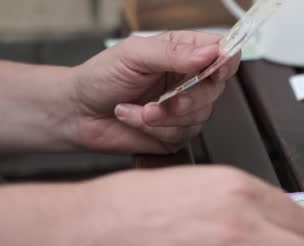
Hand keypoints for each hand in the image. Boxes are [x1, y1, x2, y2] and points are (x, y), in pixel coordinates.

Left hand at [70, 31, 240, 153]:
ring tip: (138, 108)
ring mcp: (184, 109)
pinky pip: (181, 135)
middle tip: (167, 98)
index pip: (221, 52)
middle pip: (216, 88)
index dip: (225, 61)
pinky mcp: (175, 134)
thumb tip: (209, 53)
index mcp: (182, 53)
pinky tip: (135, 118)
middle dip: (189, 97)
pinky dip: (154, 129)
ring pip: (200, 115)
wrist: (77, 113)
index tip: (216, 69)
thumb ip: (174, 53)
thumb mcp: (134, 55)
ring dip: (164, 116)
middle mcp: (187, 80)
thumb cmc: (100, 78)